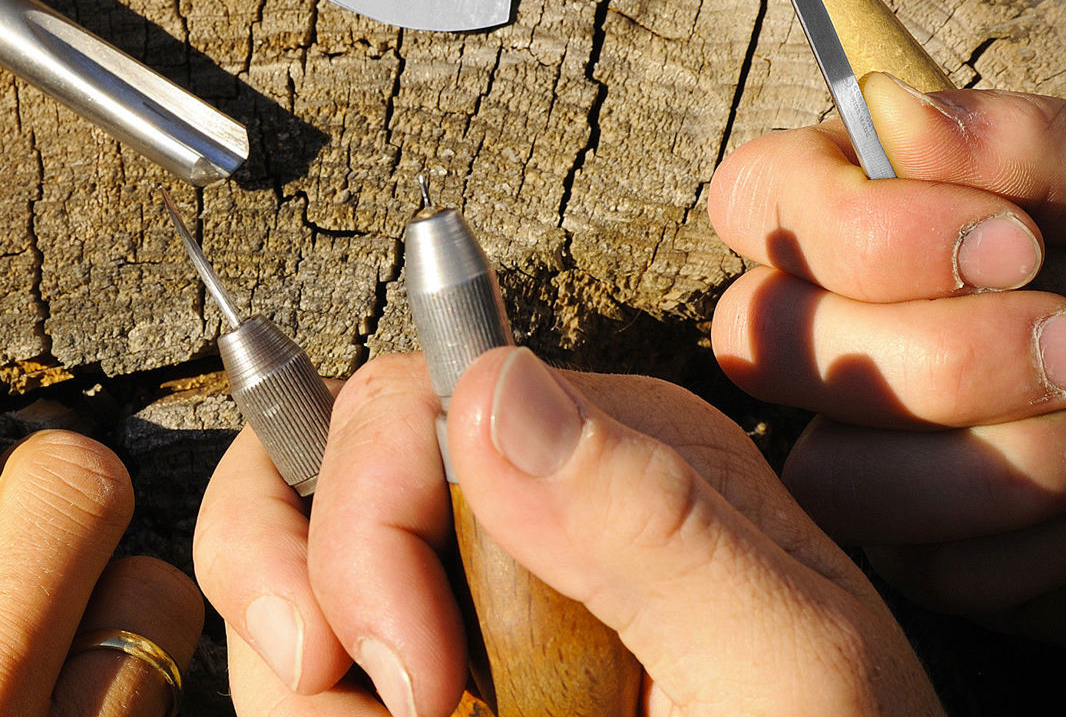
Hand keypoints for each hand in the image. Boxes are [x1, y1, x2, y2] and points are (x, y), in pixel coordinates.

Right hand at [195, 350, 940, 715]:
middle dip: (309, 602)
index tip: (418, 680)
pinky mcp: (431, 687)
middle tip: (412, 716)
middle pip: (309, 481)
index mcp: (611, 459)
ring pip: (282, 594)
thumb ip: (652, 526)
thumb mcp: (783, 670)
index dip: (365, 529)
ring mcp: (464, 606)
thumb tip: (496, 383)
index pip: (403, 407)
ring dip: (315, 699)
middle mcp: (521, 511)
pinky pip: (302, 683)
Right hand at [708, 73, 1065, 652]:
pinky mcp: (935, 557)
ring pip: (835, 480)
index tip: (1007, 245)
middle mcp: (845, 336)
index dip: (845, 229)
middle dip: (933, 359)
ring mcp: (874, 454)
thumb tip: (887, 111)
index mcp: (876, 218)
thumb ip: (1031, 144)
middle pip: (768, 348)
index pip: (755, 200)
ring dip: (994, 463)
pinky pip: (942, 572)